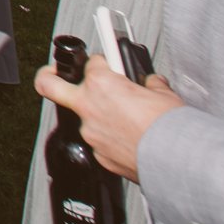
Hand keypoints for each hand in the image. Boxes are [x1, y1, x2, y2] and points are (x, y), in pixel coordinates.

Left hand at [35, 54, 184, 182]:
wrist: (175, 160)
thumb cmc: (169, 126)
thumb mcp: (164, 94)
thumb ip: (150, 84)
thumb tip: (151, 83)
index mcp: (102, 83)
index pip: (94, 62)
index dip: (104, 63)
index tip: (110, 65)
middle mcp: (89, 106)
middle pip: (49, 84)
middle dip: (48, 74)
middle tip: (55, 71)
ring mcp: (90, 132)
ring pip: (83, 118)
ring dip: (97, 115)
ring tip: (123, 120)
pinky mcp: (98, 155)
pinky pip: (99, 141)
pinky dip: (111, 139)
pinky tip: (130, 141)